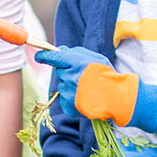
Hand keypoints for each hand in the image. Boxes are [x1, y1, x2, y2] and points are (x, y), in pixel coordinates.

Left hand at [34, 46, 156, 132]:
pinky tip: (85, 98)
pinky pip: (65, 99)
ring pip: (63, 86)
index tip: (38, 56)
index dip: (45, 56)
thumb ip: (76, 53)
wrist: (118, 98)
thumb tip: (60, 50)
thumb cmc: (108, 75)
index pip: (55, 57)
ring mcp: (68, 93)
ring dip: (71, 86)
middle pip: (60, 73)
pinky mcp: (69, 106)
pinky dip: (72, 98)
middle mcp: (70, 77)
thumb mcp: (95, 58)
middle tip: (83, 76)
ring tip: (87, 89)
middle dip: (67, 73)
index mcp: (76, 63)